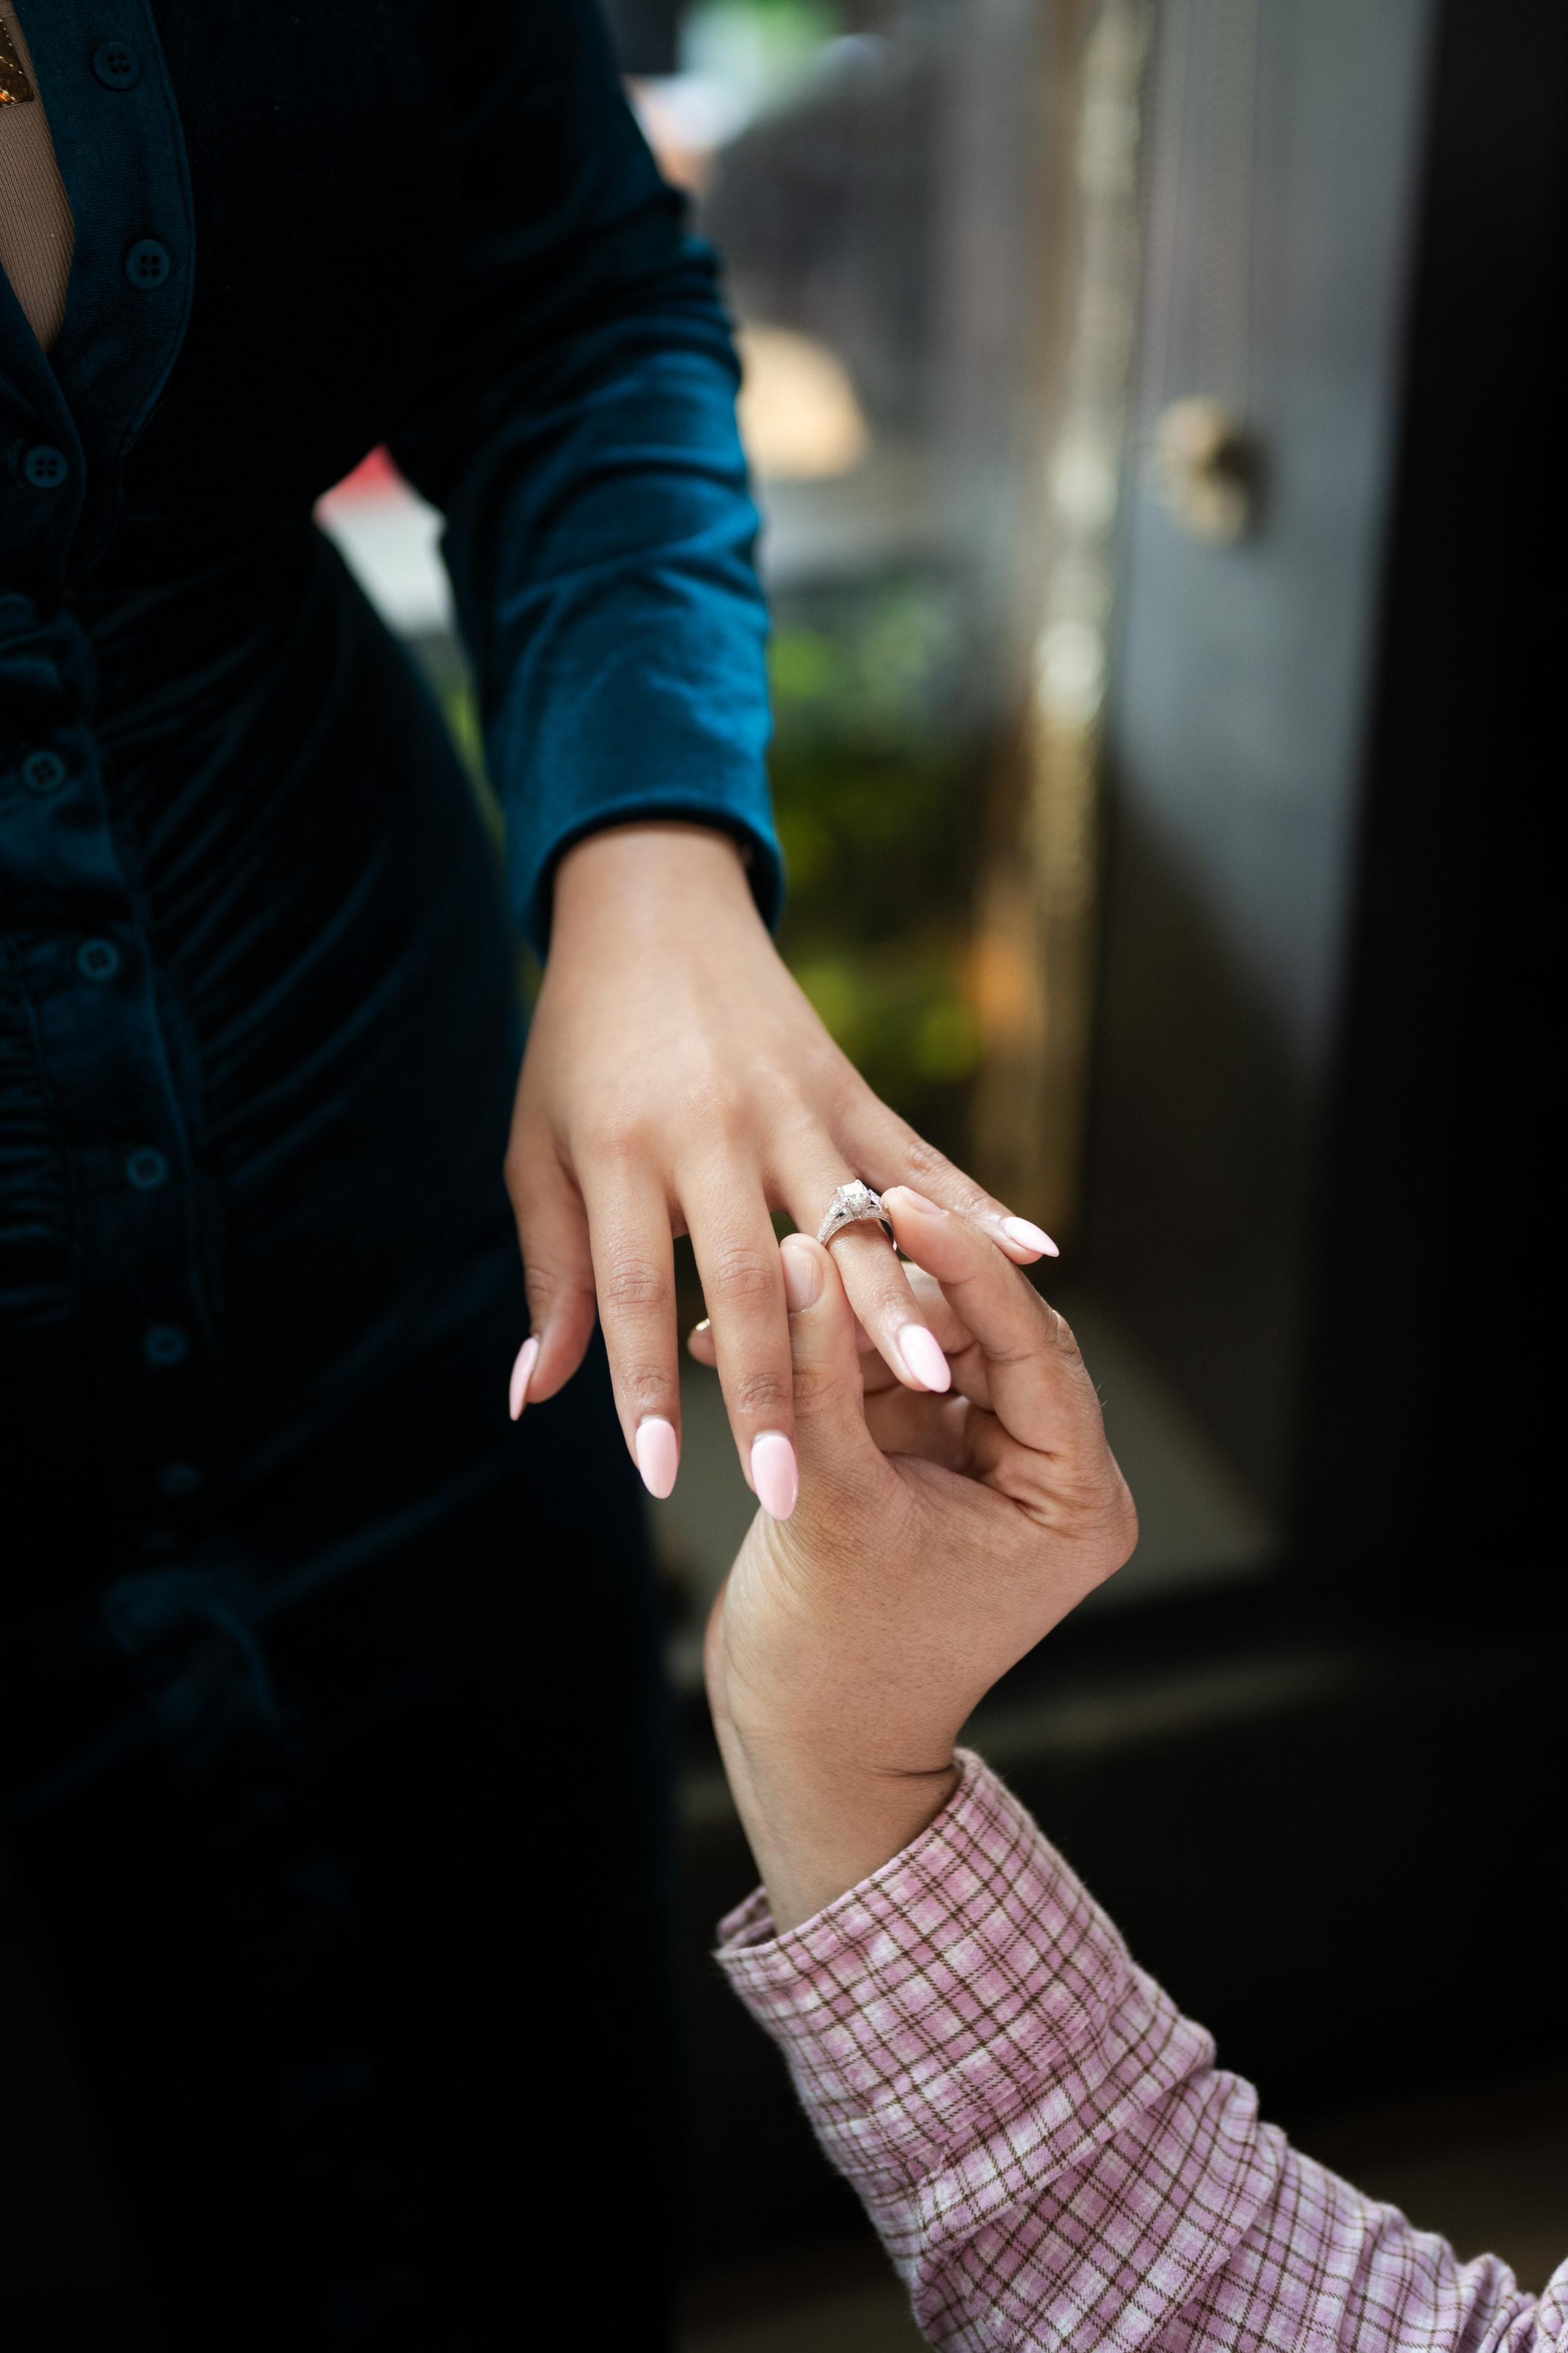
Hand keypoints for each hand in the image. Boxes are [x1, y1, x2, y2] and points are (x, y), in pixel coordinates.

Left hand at [504, 824, 1057, 1514]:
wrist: (650, 909)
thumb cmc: (581, 1050)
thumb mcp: (537, 1153)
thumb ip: (551, 1277)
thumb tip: (531, 1399)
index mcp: (623, 1149)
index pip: (635, 1290)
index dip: (645, 1388)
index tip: (660, 1476)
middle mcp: (714, 1128)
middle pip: (754, 1275)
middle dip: (775, 1389)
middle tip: (793, 1486)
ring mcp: (793, 1104)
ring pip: (851, 1219)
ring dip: (892, 1305)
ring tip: (930, 1387)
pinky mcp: (848, 1084)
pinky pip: (920, 1155)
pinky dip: (978, 1204)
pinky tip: (1038, 1255)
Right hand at [701, 1187, 1136, 1929]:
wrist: (803, 1747)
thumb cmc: (833, 1658)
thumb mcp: (829, 1499)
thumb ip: (818, 1374)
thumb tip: (802, 1250)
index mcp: (1076, 1499)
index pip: (1035, 1345)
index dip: (965, 1266)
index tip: (898, 1199)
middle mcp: (1054, 1476)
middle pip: (990, 1334)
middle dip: (899, 1290)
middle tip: (823, 1228)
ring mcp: (994, 1467)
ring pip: (934, 1346)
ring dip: (850, 1320)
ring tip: (768, 1283)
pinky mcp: (936, 1462)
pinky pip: (890, 1379)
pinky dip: (831, 1359)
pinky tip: (757, 1332)